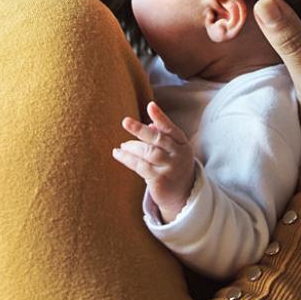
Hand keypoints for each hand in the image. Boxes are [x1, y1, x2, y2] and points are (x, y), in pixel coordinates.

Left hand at [111, 101, 195, 221]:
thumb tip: (148, 124)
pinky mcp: (160, 180)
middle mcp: (178, 155)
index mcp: (182, 144)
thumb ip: (162, 137)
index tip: (150, 106)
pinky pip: (140, 166)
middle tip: (125, 122)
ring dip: (132, 146)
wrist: (182, 194)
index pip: (171, 128)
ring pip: (148, 153)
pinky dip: (127, 158)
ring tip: (122, 145)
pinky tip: (118, 153)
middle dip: (141, 130)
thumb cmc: (172, 165)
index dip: (160, 117)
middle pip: (158, 139)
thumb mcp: (172, 149)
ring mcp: (170, 168)